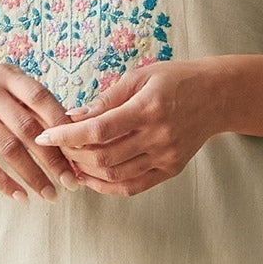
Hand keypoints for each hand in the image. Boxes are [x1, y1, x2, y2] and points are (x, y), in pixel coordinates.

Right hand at [0, 64, 79, 201]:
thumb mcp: (5, 90)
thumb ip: (33, 107)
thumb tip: (74, 136)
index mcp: (8, 75)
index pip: (41, 98)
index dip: (62, 125)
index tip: (80, 150)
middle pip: (27, 128)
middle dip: (53, 158)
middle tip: (71, 182)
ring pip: (8, 148)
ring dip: (32, 175)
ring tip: (50, 194)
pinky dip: (3, 182)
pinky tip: (20, 196)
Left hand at [33, 61, 219, 195]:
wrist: (217, 97)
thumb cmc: (175, 81)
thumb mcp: (140, 77)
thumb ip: (106, 99)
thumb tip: (72, 115)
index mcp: (147, 108)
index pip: (98, 129)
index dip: (67, 136)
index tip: (45, 135)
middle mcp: (158, 136)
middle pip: (103, 156)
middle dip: (73, 154)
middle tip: (58, 146)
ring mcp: (165, 156)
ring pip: (114, 175)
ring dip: (86, 172)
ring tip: (71, 160)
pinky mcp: (170, 170)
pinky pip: (132, 187)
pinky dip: (106, 186)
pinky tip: (90, 177)